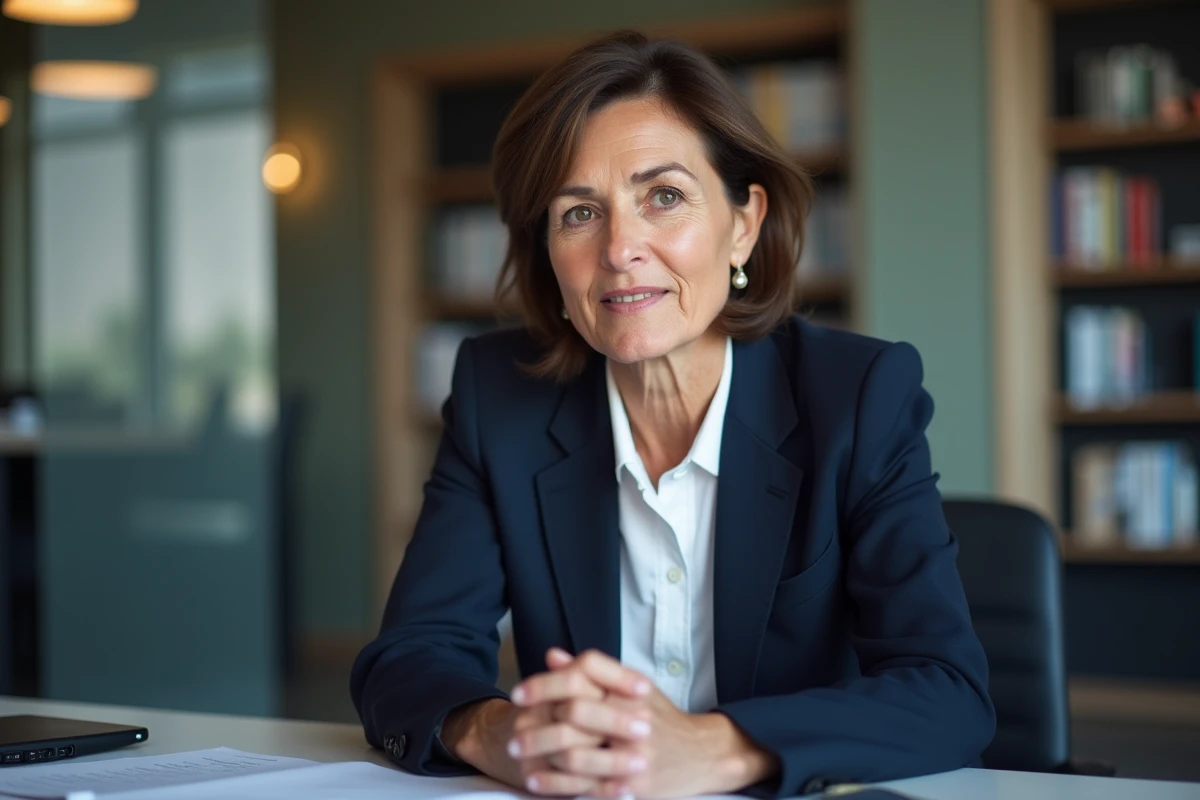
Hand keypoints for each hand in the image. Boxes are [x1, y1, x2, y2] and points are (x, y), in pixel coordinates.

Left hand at [522, 650, 779, 798]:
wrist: (701, 754)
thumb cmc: (661, 718)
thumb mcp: (632, 686)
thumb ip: (592, 673)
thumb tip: (553, 656)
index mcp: (628, 689)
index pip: (581, 676)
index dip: (544, 684)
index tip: (518, 694)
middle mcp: (632, 717)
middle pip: (574, 713)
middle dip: (537, 723)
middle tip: (513, 733)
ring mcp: (633, 753)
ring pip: (576, 753)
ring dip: (541, 754)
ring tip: (519, 754)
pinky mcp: (634, 784)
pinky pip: (587, 786)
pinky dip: (556, 785)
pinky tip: (537, 780)